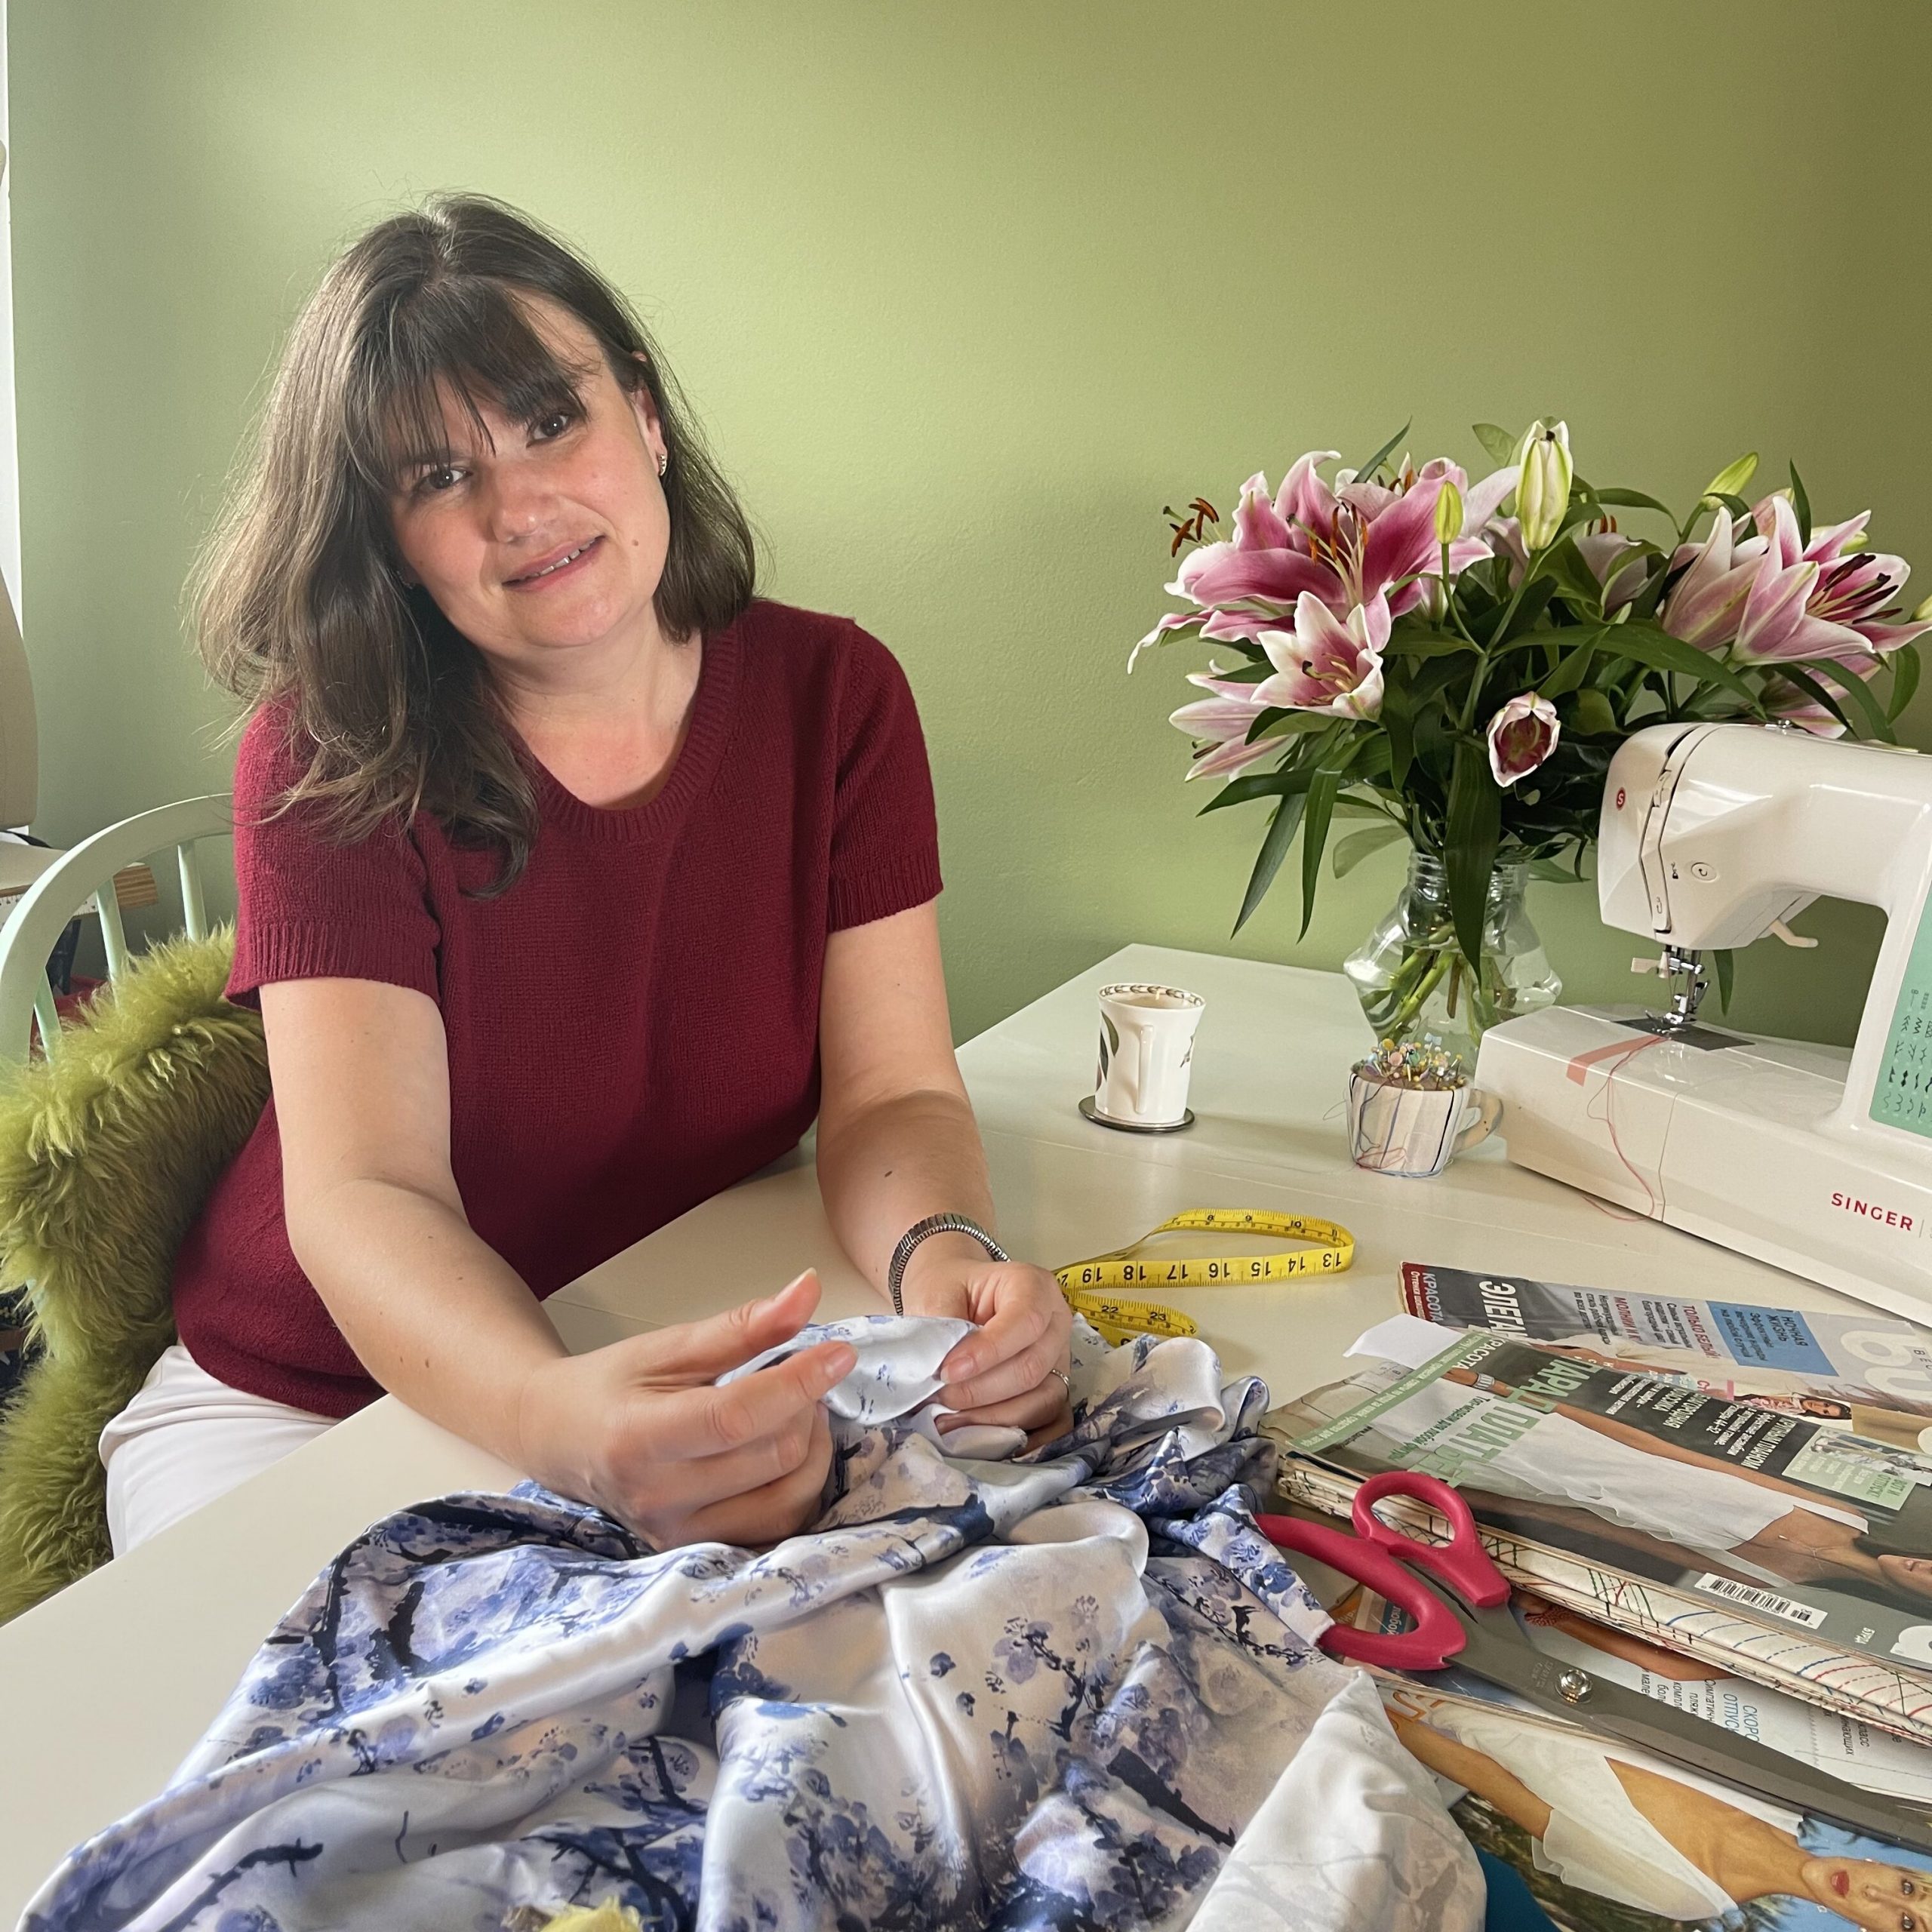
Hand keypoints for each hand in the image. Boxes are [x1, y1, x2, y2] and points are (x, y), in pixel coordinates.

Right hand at [514, 1270, 852, 1549]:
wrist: (558, 1439)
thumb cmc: (610, 1386)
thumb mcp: (668, 1347)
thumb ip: (742, 1326)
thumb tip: (808, 1290)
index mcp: (639, 1439)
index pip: (737, 1417)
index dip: (797, 1381)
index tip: (839, 1351)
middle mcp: (658, 1499)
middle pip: (771, 1456)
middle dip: (804, 1406)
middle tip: (800, 1373)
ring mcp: (678, 1535)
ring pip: (787, 1498)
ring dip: (811, 1447)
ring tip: (796, 1410)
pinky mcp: (697, 1551)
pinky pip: (777, 1527)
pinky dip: (798, 1484)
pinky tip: (786, 1449)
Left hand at [900, 1244, 1072, 1437]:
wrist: (956, 1294)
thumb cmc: (950, 1289)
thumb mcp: (938, 1294)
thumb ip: (944, 1329)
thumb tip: (943, 1375)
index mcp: (1034, 1286)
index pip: (1025, 1322)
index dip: (987, 1353)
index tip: (947, 1371)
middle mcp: (1056, 1321)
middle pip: (1032, 1367)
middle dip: (982, 1391)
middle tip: (941, 1397)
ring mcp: (1060, 1357)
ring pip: (1042, 1400)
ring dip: (994, 1418)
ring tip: (951, 1419)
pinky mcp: (1054, 1386)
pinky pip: (1050, 1420)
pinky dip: (1017, 1433)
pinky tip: (982, 1438)